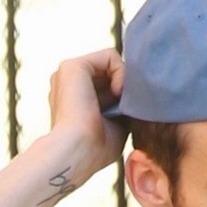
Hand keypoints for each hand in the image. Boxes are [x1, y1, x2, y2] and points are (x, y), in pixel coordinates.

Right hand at [44, 49, 125, 186]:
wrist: (78, 151)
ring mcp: (67, 74)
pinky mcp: (72, 65)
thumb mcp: (117, 125)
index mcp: (74, 100)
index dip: (121, 97)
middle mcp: (68, 85)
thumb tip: (139, 92)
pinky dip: (120, 71)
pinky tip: (117, 92)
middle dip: (123, 88)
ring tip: (120, 101)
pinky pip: (110, 56)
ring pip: (110, 64)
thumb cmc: (96, 149)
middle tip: (124, 108)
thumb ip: (123, 106)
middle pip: (108, 73)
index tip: (124, 114)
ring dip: (123, 80)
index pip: (106, 85)